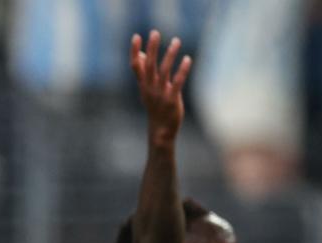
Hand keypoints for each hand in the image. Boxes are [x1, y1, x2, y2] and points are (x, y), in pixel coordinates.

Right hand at [131, 30, 191, 145]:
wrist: (160, 130)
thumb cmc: (155, 106)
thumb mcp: (147, 89)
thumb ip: (145, 72)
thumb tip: (141, 54)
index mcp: (143, 85)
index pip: (135, 65)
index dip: (134, 51)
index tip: (136, 36)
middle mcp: (149, 88)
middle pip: (149, 65)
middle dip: (151, 48)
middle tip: (154, 33)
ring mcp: (160, 94)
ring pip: (164, 71)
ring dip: (169, 55)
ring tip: (176, 41)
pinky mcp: (171, 99)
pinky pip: (177, 82)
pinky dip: (182, 70)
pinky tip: (187, 59)